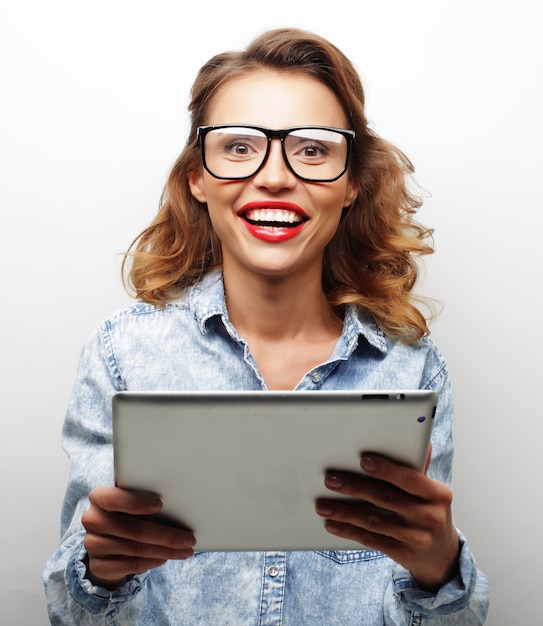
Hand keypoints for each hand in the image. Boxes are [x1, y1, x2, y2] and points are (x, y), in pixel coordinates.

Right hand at [82, 485, 195, 587]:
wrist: (105, 537)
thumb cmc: (126, 510)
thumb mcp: (130, 498)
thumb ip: (143, 495)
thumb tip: (178, 501)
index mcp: (98, 496)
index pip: (113, 499)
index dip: (136, 503)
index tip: (160, 504)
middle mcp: (92, 520)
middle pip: (135, 529)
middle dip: (168, 535)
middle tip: (190, 538)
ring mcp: (92, 544)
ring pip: (137, 549)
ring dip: (166, 551)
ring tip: (185, 549)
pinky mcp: (98, 565)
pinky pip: (131, 565)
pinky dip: (152, 562)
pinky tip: (166, 558)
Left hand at [315, 450, 459, 590]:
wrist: (442, 554)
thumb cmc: (429, 511)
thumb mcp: (430, 491)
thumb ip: (418, 468)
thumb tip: (420, 440)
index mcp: (437, 494)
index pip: (409, 478)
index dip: (385, 469)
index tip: (363, 460)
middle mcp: (429, 516)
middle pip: (385, 498)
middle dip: (354, 487)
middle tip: (330, 480)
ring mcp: (416, 538)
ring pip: (373, 521)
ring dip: (344, 512)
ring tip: (322, 505)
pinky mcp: (403, 554)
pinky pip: (371, 540)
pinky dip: (349, 531)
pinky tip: (332, 524)